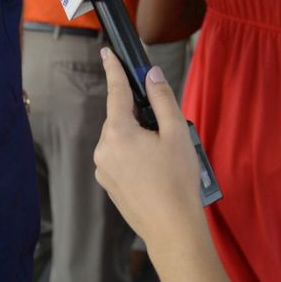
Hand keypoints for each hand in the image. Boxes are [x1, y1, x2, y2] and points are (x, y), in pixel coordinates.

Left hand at [93, 48, 204, 249]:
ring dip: (138, 138)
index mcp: (118, 132)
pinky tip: (155, 171)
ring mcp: (103, 168)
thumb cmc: (177, 181)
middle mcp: (104, 148)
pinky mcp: (108, 184)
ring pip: (121, 139)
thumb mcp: (176, 133)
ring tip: (164, 159)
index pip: (115, 91)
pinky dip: (134, 156)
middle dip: (140, 117)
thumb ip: (162, 99)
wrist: (172, 229)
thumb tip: (151, 74)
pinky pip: (120, 158)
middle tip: (165, 131)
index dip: (114, 69)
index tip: (107, 52)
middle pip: (121, 118)